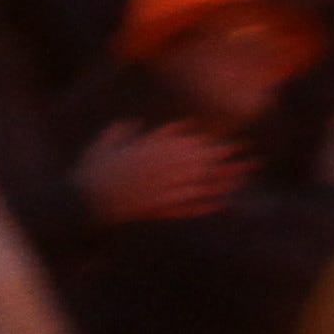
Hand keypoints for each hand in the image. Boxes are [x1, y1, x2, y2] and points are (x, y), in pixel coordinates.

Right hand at [78, 122, 245, 224]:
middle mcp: (162, 168)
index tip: (231, 145)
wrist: (83, 201)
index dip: (212, 145)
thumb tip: (137, 124)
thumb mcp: (104, 144)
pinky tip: (223, 204)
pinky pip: (187, 207)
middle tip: (251, 159)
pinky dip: (206, 205)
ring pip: (200, 184)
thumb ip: (123, 133)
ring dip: (224, 181)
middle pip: (202, 163)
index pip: (188, 145)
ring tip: (243, 180)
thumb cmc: (90, 171)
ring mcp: (163, 189)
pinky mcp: (160, 209)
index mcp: (150, 150)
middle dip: (227, 160)